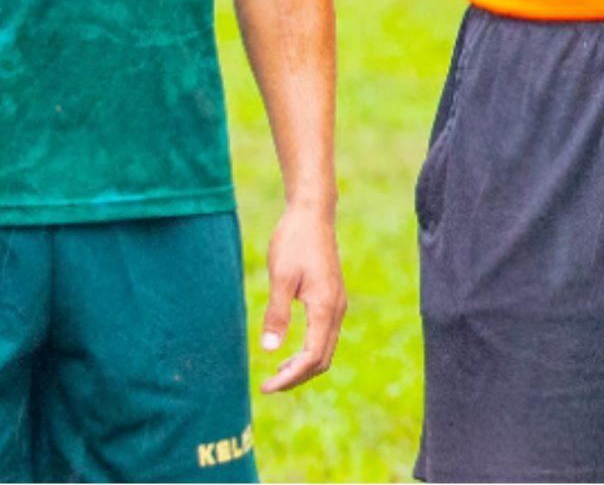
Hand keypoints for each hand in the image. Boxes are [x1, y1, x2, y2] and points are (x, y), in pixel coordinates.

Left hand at [257, 203, 343, 392]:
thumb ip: (277, 314)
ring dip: (303, 367)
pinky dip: (309, 352)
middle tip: (267, 387)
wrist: (312, 215)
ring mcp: (337, 305)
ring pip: (326, 350)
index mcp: (325, 307)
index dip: (290, 378)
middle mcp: (336, 309)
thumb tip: (270, 350)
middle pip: (323, 359)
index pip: (312, 357)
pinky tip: (289, 352)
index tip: (266, 388)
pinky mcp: (332, 299)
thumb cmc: (294, 242)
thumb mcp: (280, 277)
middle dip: (297, 378)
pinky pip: (325, 336)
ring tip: (276, 374)